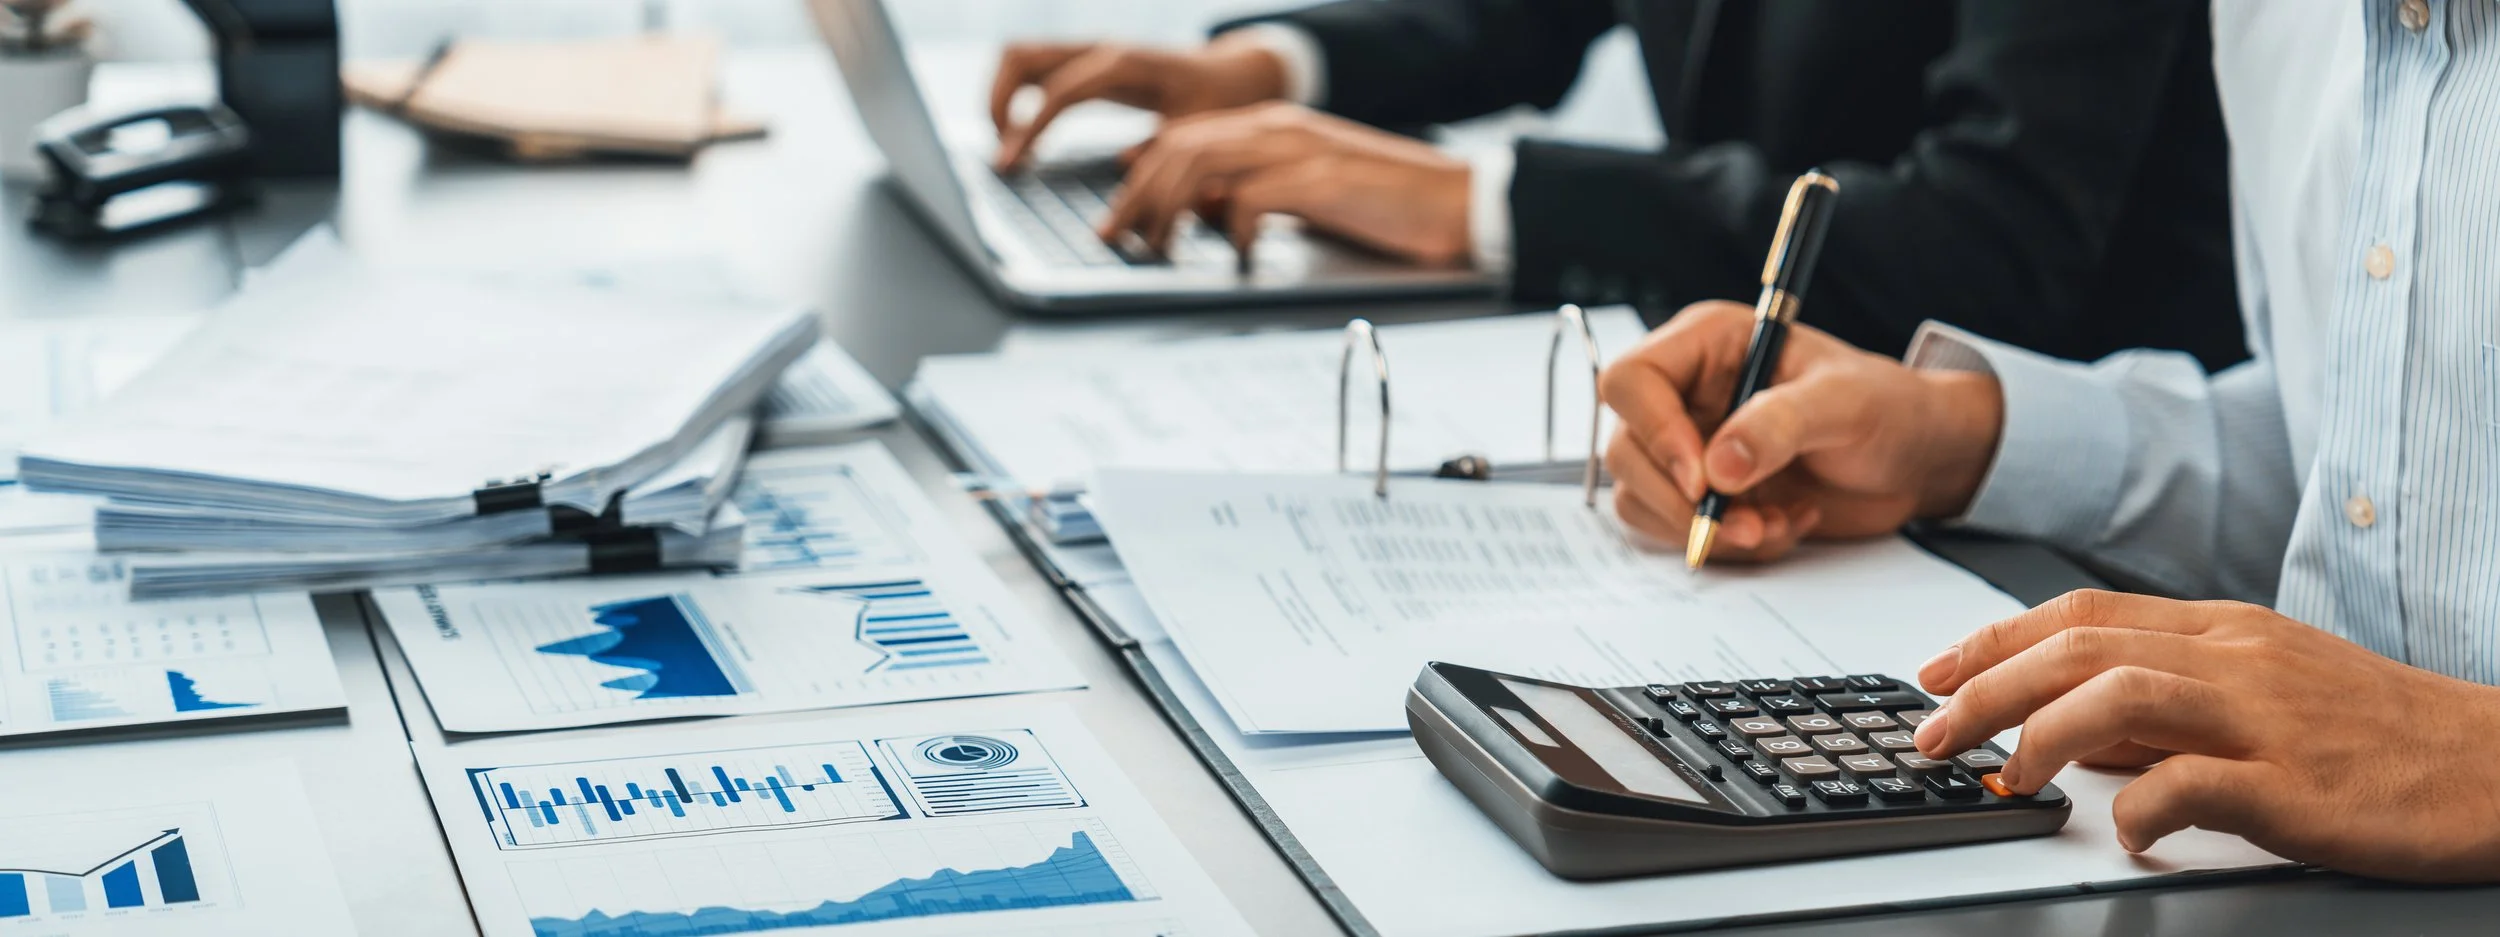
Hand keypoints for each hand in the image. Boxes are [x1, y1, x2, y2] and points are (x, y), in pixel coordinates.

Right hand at [990, 35, 1290, 169]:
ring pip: (1019, 56)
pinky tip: (1022, 137)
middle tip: (1002, 153)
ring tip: (1006, 145)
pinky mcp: (1086, 63)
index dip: (1029, 128)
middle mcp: (1100, 50)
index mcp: (1124, 66)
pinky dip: (1015, 97)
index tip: (1010, 165)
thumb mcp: (1198, 135)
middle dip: (997, 103)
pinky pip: (1034, 69)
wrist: (1234, 77)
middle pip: (1021, 56)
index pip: (1059, 91)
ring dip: (1000, 96)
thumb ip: (1164, 152)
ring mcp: (1090, 52)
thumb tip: (1120, 166)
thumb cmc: (1218, 108)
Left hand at [1098, 102, 1472, 266]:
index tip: (1117, 217)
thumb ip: (1253, 194)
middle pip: (1178, 147)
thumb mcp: (1305, 196)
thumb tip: (1200, 214)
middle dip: (1135, 194)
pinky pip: (1251, 197)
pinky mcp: (1321, 180)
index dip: (1139, 176)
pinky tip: (1238, 257)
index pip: (1183, 138)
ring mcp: (1298, 150)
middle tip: (1115, 238)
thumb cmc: (1388, 206)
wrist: (1459, 201)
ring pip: (1200, 163)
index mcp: (1272, 128)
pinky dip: (1231, 229)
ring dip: (1167, 209)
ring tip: (1158, 249)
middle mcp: (1278, 129)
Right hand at [1597, 302, 2002, 561]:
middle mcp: (1685, 395)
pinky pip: (1677, 532)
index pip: (1632, 381)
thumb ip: (1780, 424)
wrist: (1916, 460)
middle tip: (1748, 523)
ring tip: (1776, 524)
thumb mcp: (1845, 402)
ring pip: (1642, 498)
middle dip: (1684, 501)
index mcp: (1707, 346)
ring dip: (1707, 530)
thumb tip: (1717, 468)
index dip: (1655, 432)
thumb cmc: (1888, 407)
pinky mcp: (1703, 496)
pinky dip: (1727, 545)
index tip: (1703, 479)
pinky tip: (1781, 525)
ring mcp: (1689, 448)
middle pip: (1627, 451)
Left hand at [1915, 589, 2499, 881]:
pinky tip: (2121, 831)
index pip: (2080, 614)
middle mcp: (2236, 659)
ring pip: (2119, 696)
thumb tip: (2065, 727)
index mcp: (2223, 630)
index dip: (1992, 641)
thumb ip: (2165, 704)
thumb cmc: (2379, 735)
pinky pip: (2190, 786)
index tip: (1934, 674)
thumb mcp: (2264, 691)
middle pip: (2078, 649)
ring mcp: (2267, 719)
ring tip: (2006, 779)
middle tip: (1932, 733)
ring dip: (2039, 738)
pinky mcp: (2297, 786)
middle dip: (1984, 689)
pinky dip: (2137, 808)